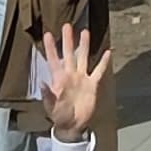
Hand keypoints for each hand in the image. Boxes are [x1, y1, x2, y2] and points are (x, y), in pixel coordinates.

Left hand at [32, 20, 108, 138]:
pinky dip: (103, 63)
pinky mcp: (92, 85)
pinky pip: (98, 71)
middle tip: (67, 25)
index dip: (51, 48)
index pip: (54, 60)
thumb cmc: (59, 117)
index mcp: (59, 80)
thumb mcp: (51, 108)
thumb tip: (42, 83)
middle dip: (68, 40)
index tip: (48, 34)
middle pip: (69, 54)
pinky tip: (107, 52)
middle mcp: (70, 75)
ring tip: (85, 31)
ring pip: (83, 58)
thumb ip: (48, 95)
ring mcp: (81, 78)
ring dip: (84, 45)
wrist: (73, 125)